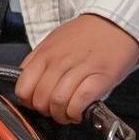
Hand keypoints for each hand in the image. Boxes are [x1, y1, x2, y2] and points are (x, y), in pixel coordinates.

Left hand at [15, 14, 138, 124]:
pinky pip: (79, 102)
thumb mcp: (54, 41)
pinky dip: (75, 113)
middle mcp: (59, 61)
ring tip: (67, 114)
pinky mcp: (99, 78)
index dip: (28, 101)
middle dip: (45, 111)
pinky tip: (78, 112)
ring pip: (57, 102)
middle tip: (54, 110)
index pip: (23, 87)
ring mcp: (79, 69)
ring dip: (61, 115)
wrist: (116, 24)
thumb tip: (28, 83)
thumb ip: (39, 60)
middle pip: (40, 99)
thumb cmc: (86, 35)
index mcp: (45, 53)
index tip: (37, 103)